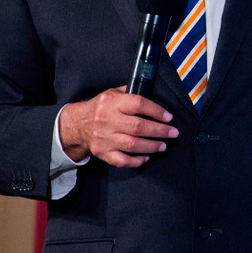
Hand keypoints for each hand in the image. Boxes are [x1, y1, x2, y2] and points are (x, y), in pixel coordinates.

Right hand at [58, 86, 177, 166]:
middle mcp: (107, 120)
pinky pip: (122, 160)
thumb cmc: (101, 108)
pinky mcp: (102, 152)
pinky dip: (136, 160)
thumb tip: (153, 92)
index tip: (169, 117)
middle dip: (160, 131)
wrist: (78, 124)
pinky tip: (146, 157)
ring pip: (132, 144)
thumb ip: (131, 92)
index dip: (156, 111)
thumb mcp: (113, 93)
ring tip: (163, 145)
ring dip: (152, 146)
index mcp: (112, 102)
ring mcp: (104, 138)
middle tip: (173, 133)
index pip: (138, 104)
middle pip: (138, 127)